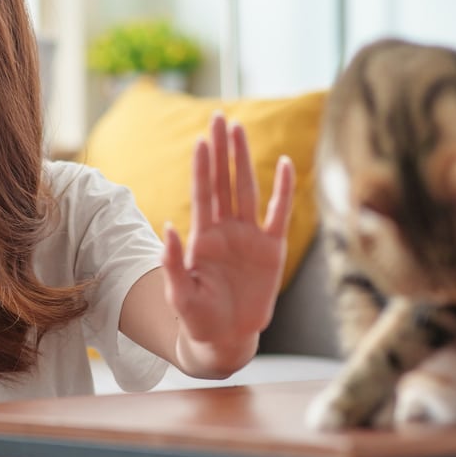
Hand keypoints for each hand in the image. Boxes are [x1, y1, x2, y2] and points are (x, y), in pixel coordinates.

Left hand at [161, 114, 294, 350]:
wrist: (224, 339)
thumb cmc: (197, 319)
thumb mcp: (180, 294)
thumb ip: (173, 263)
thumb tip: (169, 226)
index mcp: (203, 238)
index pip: (203, 193)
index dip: (202, 167)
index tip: (201, 139)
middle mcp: (226, 230)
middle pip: (223, 181)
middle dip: (221, 149)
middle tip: (220, 117)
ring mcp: (249, 236)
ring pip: (247, 189)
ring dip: (243, 159)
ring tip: (239, 129)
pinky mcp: (272, 249)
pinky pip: (280, 213)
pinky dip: (284, 189)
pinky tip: (286, 163)